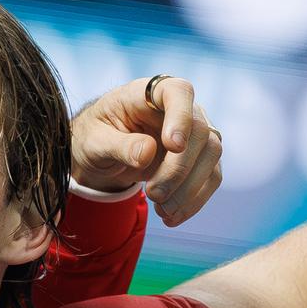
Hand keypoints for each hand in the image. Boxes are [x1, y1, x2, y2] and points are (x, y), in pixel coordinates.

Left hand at [71, 75, 222, 226]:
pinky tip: (170, 216)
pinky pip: (211, 177)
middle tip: (153, 194)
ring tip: (161, 210)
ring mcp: (195, 132)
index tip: (173, 145)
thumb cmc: (96, 137)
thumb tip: (147, 153)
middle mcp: (180, 108)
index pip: (178, 91)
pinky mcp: (201, 157)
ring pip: (212, 154)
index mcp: (150, 92)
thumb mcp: (95, 142)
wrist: (103, 154)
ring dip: (188, 189)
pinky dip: (194, 200)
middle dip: (179, 169)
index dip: (181, 117)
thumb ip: (119, 145)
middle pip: (200, 130)